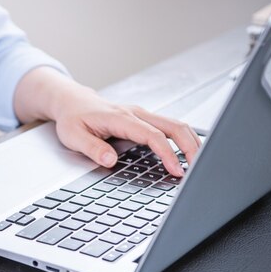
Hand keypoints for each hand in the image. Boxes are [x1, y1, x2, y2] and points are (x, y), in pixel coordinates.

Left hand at [14, 67, 200, 176]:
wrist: (72, 101)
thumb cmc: (72, 118)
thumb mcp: (73, 136)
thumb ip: (92, 148)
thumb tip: (110, 160)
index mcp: (120, 118)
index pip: (152, 135)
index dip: (167, 153)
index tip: (176, 169)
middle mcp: (136, 114)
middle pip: (173, 126)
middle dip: (190, 146)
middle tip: (199, 169)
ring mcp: (142, 115)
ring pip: (176, 124)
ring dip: (191, 142)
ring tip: (199, 163)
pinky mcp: (144, 119)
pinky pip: (169, 127)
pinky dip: (183, 139)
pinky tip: (188, 153)